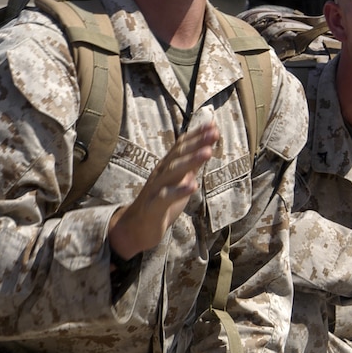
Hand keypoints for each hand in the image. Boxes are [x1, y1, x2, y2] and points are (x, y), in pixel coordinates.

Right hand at [108, 122, 219, 258]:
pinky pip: (165, 197)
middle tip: (214, 132)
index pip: (181, 146)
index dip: (197, 135)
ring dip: (191, 161)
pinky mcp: (153, 206)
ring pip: (172, 171)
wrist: (136, 228)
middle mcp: (160, 173)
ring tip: (208, 152)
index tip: (213, 124)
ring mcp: (155, 188)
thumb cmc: (161, 202)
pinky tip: (194, 186)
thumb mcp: (179, 181)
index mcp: (166, 166)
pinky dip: (179, 191)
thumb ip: (191, 166)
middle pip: (178, 155)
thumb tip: (206, 147)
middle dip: (197, 142)